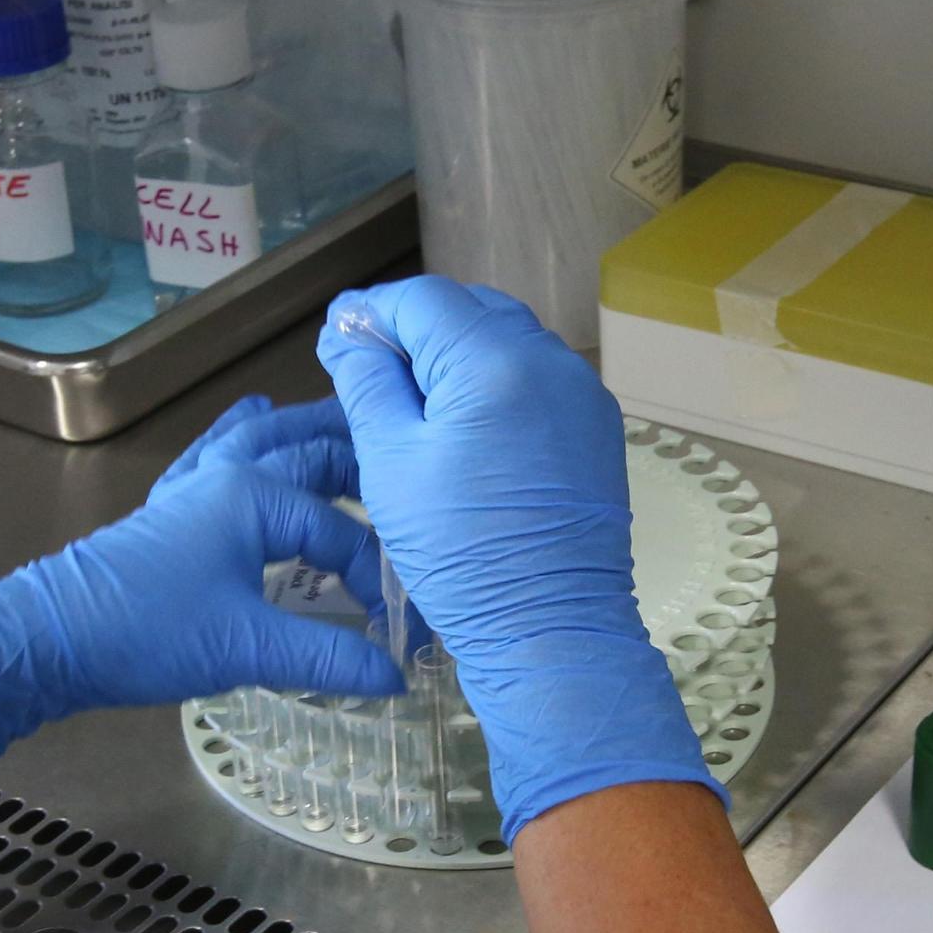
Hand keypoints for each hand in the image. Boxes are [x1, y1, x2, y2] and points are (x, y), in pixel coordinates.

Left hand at [0, 396, 401, 783]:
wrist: (48, 639)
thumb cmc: (147, 632)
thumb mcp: (249, 649)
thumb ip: (328, 659)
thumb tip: (396, 677)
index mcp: (253, 496)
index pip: (341, 529)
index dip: (378, 573)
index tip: (397, 621)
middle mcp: (225, 475)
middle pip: (306, 446)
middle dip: (359, 455)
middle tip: (406, 469)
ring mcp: (190, 488)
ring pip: (260, 437)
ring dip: (305, 431)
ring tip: (346, 427)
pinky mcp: (165, 509)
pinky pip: (215, 452)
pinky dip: (243, 433)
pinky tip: (252, 417)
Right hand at [318, 276, 714, 839]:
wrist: (551, 633)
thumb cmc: (461, 553)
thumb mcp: (391, 465)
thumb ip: (367, 384)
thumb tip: (345, 330)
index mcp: (496, 360)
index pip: (423, 300)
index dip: (372, 312)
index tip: (335, 337)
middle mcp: (550, 361)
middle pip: (470, 311)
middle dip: (416, 330)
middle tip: (370, 373)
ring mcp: (582, 395)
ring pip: (507, 342)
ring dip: (458, 355)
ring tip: (414, 405)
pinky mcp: (597, 430)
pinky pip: (538, 381)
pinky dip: (496, 386)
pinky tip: (467, 430)